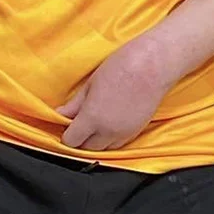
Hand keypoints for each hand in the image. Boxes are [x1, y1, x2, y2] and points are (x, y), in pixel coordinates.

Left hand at [58, 37, 174, 152]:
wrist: (153, 65)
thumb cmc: (121, 67)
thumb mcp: (90, 84)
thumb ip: (74, 104)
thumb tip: (60, 114)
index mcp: (93, 118)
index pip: (72, 141)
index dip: (67, 135)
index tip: (65, 127)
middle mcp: (108, 131)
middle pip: (87, 148)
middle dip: (80, 139)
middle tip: (77, 125)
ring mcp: (125, 133)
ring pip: (104, 149)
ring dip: (96, 141)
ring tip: (93, 124)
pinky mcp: (138, 130)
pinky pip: (119, 144)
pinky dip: (110, 139)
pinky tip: (108, 124)